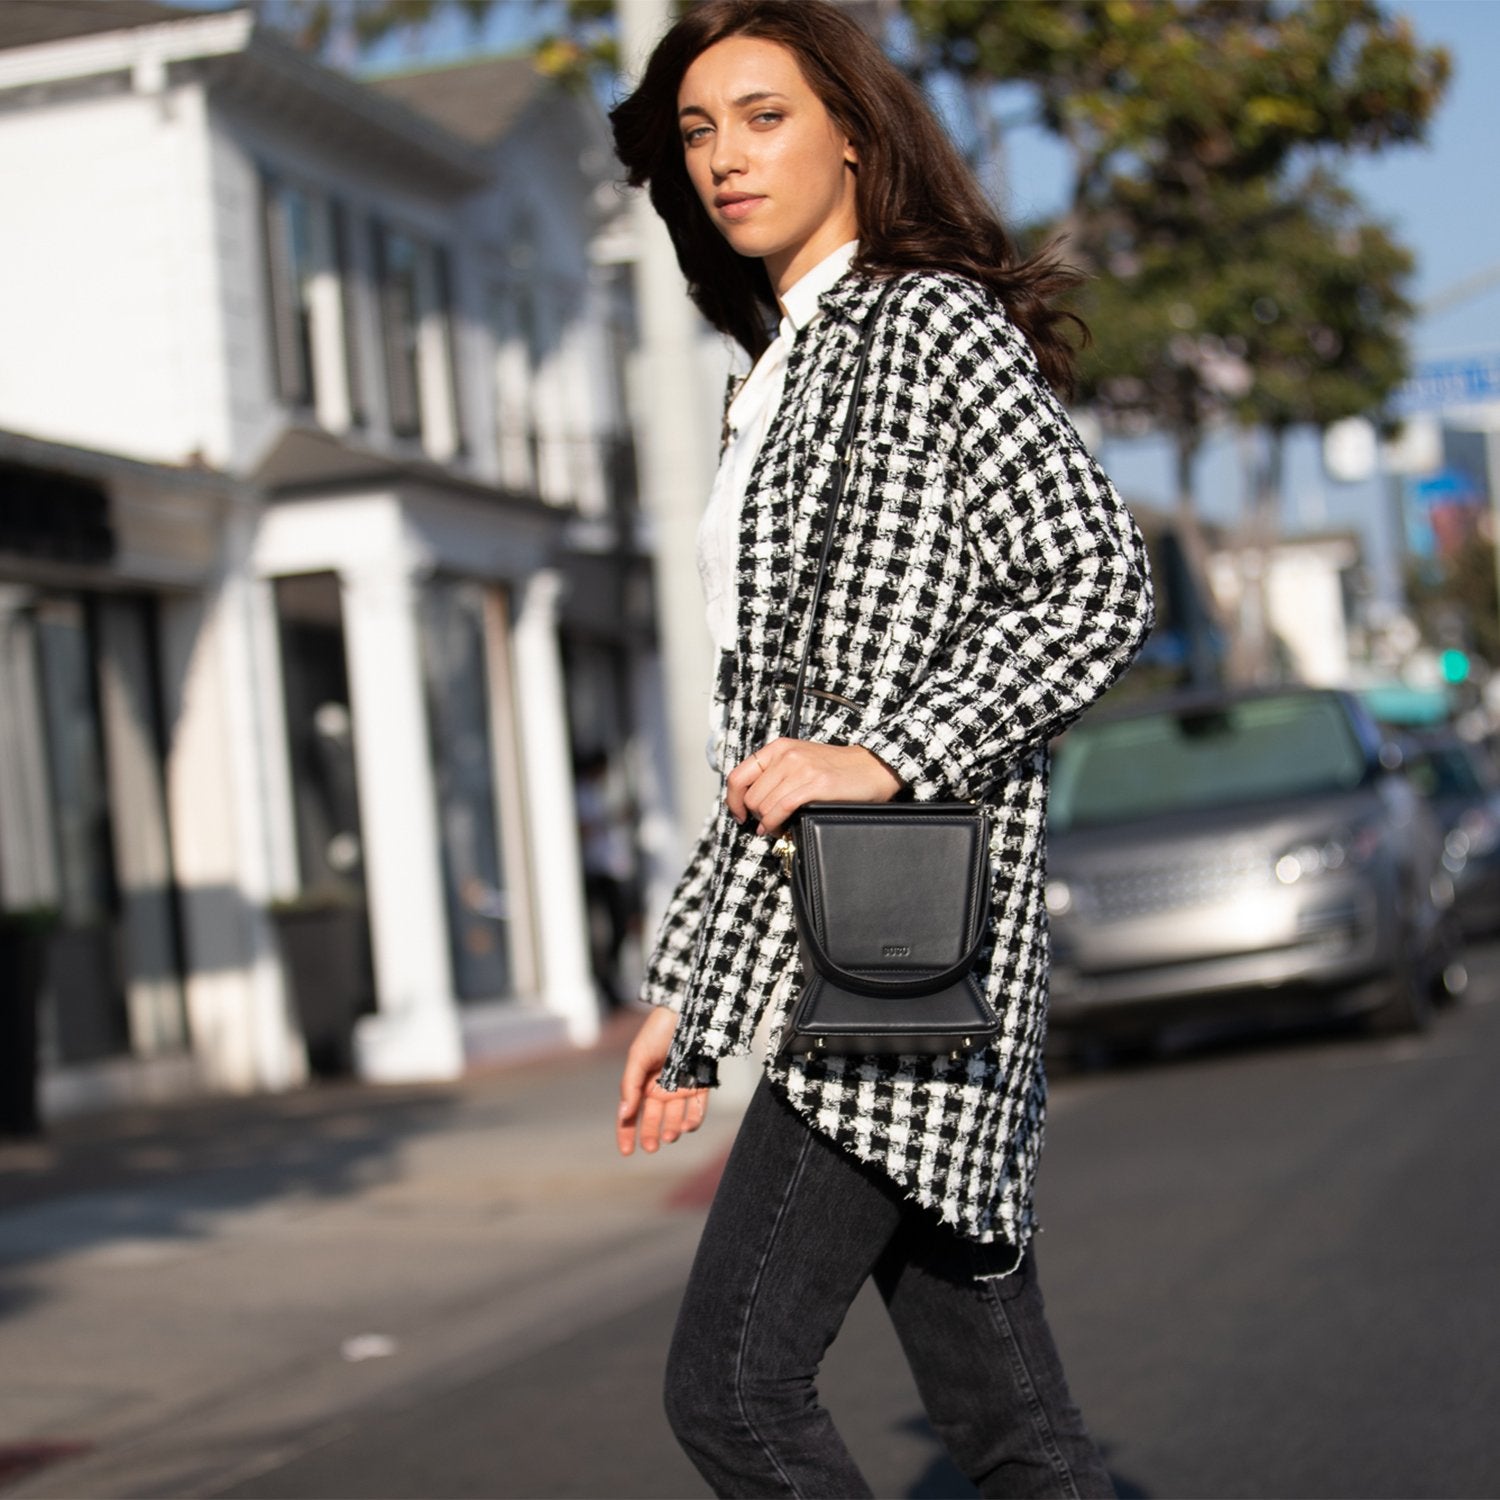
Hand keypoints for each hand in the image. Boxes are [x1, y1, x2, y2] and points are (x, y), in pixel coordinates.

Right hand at [617, 1005, 709, 1155]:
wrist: (687, 1012)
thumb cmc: (658, 1032)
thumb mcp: (638, 1056)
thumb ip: (630, 1085)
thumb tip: (625, 1114)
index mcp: (642, 1084)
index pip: (631, 1115)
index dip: (626, 1133)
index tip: (627, 1152)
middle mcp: (660, 1090)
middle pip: (653, 1121)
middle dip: (652, 1135)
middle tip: (652, 1146)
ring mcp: (680, 1089)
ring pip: (675, 1119)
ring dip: (672, 1130)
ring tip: (671, 1134)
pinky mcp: (701, 1086)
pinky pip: (697, 1110)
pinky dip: (692, 1121)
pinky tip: (686, 1126)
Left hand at [726, 738, 901, 834]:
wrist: (872, 767)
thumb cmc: (836, 769)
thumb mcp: (800, 761)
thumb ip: (775, 775)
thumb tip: (750, 803)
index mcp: (778, 748)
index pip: (737, 776)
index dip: (732, 801)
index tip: (739, 815)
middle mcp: (786, 755)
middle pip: (750, 796)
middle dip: (755, 816)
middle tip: (768, 824)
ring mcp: (800, 769)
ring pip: (763, 805)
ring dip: (767, 823)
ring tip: (778, 827)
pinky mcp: (814, 784)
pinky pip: (780, 809)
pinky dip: (774, 824)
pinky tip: (778, 829)